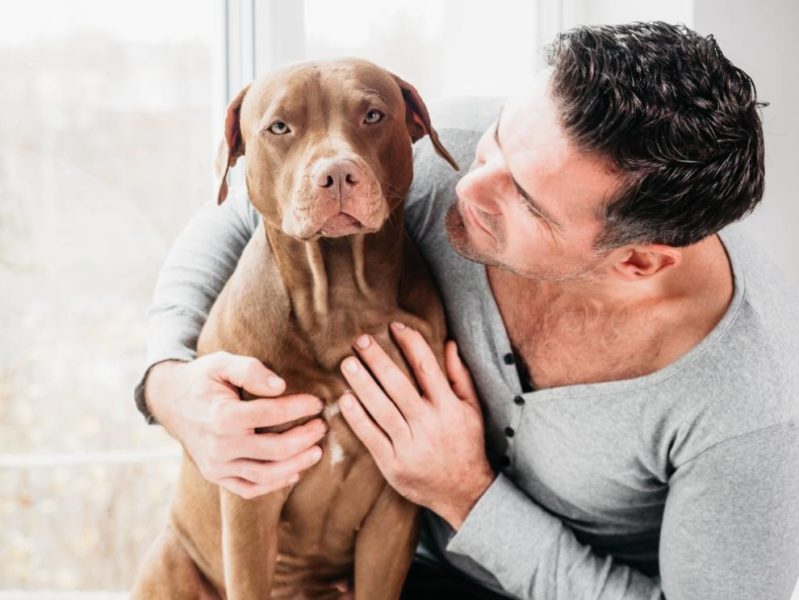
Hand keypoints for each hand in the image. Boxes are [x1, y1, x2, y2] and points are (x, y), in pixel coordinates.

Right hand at [144, 352, 327, 498]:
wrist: (171, 401)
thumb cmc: (202, 379)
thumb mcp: (221, 363)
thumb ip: (250, 370)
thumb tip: (280, 386)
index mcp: (222, 416)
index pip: (270, 414)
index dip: (299, 408)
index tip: (318, 403)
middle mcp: (219, 446)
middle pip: (274, 450)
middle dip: (305, 439)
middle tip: (322, 427)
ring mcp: (216, 465)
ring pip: (265, 475)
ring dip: (296, 465)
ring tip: (316, 451)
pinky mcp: (216, 476)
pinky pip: (249, 489)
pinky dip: (274, 485)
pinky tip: (294, 472)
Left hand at [338, 322, 495, 529]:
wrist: (464, 493)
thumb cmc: (466, 444)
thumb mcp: (472, 409)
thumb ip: (460, 376)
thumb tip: (450, 344)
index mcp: (449, 407)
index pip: (427, 367)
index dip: (411, 343)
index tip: (394, 327)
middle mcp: (429, 424)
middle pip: (398, 386)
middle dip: (378, 360)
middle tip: (361, 341)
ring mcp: (410, 445)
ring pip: (382, 409)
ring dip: (362, 384)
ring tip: (347, 363)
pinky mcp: (394, 465)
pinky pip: (372, 437)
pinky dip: (357, 418)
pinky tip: (345, 400)